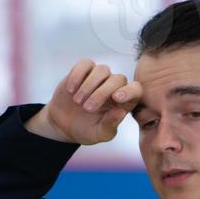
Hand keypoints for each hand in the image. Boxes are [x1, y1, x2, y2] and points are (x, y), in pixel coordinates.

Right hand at [28, 59, 142, 145]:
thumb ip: (111, 125)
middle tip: (87, 108)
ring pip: (102, 70)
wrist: (63, 124)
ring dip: (88, 86)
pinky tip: (71, 90)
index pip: (136, 90)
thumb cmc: (86, 129)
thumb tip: (121, 112)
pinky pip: (85, 64)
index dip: (129, 91)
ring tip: (77, 101)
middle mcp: (114, 87)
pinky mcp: (84, 71)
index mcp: (124, 102)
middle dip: (101, 93)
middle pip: (118, 79)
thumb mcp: (99, 133)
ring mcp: (99, 77)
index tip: (116, 98)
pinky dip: (77, 75)